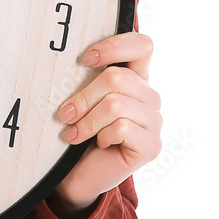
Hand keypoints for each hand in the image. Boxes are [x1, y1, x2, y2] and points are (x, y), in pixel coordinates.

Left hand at [49, 31, 161, 217]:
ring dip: (87, 120)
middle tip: (65, 113)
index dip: (114, 46)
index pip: (142, 45)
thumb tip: (76, 58)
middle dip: (83, 96)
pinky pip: (121, 128)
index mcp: (135, 76)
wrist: (78, 173)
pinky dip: (100, 135)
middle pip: (117, 78)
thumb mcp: (82, 97)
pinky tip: (98, 143)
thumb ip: (86, 76)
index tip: (84, 59)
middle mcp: (149, 96)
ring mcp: (154, 121)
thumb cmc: (78, 129)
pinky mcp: (152, 145)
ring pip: (116, 104)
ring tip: (74, 132)